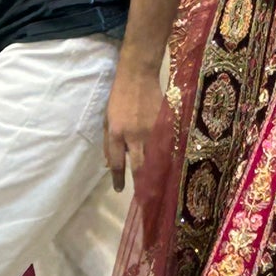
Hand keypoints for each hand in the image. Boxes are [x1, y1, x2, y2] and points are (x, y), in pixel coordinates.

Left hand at [104, 59, 163, 192]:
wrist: (138, 76)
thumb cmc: (119, 97)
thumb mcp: (106, 119)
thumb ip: (108, 143)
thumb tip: (108, 165)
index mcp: (116, 133)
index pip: (117, 162)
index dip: (118, 179)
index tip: (119, 190)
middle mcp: (134, 135)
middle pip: (140, 166)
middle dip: (142, 184)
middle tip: (144, 198)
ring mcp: (151, 131)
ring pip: (155, 159)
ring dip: (156, 175)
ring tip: (157, 188)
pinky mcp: (164, 126)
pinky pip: (166, 147)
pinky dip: (166, 160)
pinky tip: (168, 169)